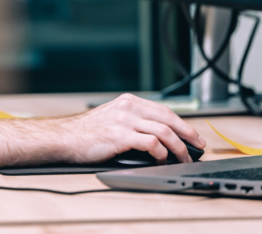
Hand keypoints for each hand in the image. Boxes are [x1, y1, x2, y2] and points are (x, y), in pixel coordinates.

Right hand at [61, 93, 204, 163]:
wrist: (63, 138)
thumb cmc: (84, 133)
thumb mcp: (112, 119)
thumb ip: (133, 122)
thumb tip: (158, 139)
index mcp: (127, 102)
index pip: (163, 110)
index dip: (182, 123)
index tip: (192, 135)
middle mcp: (128, 107)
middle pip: (169, 118)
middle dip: (188, 134)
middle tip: (198, 146)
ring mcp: (124, 120)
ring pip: (164, 131)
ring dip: (178, 148)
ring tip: (183, 159)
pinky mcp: (120, 136)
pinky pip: (151, 144)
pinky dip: (161, 154)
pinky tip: (161, 161)